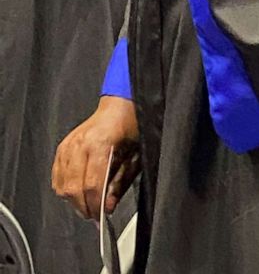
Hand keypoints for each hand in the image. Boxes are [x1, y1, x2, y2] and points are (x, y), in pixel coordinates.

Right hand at [52, 97, 140, 219]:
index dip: (95, 206)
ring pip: (62, 185)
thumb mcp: (135, 155)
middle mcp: (81, 144)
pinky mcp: (62, 147)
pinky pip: (57, 176)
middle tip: (95, 215)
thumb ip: (120, 183)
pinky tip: (77, 191)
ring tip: (87, 204)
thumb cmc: (130, 126)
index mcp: (100, 143)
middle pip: (73, 188)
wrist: (119, 106)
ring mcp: (69, 144)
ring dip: (73, 200)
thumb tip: (108, 207)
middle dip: (84, 207)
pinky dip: (64, 189)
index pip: (92, 185)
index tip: (101, 218)